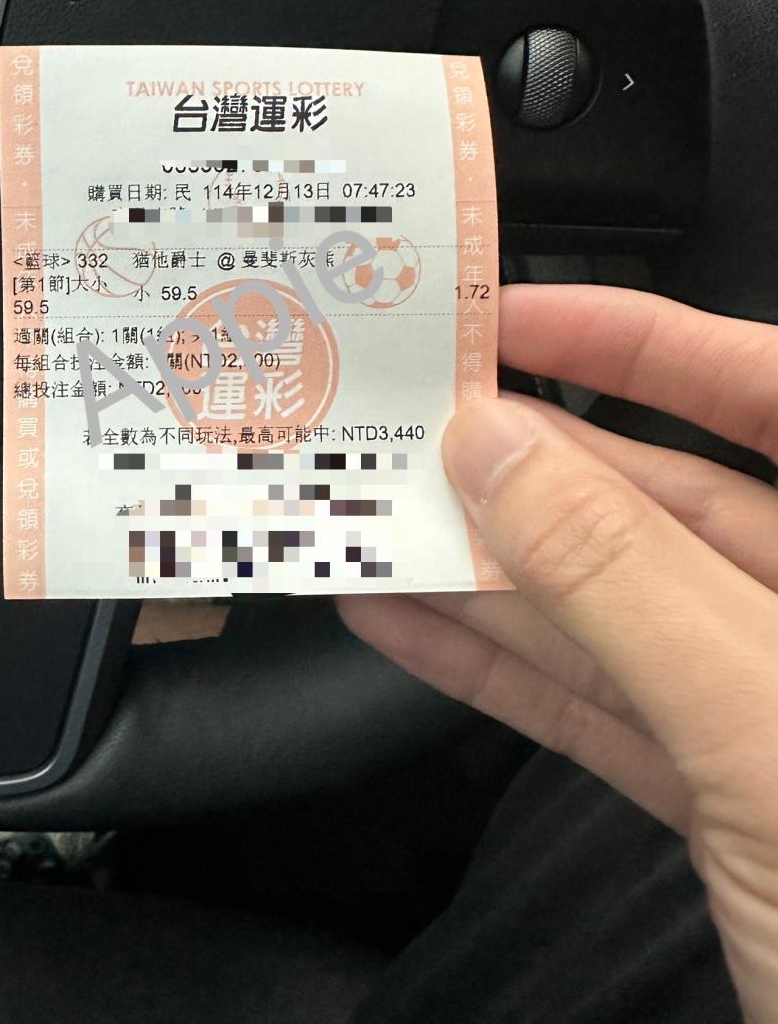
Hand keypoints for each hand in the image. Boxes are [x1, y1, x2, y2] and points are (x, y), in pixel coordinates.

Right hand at [340, 285, 777, 1023]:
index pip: (774, 394)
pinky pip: (604, 709)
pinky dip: (506, 672)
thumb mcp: (769, 729)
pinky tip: (414, 627)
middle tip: (416, 430)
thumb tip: (501, 450)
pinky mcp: (731, 803)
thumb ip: (627, 581)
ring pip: (620, 612)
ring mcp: (777, 716)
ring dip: (492, 573)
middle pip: (674, 506)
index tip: (521, 318)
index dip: (646, 342)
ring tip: (382, 522)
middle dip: (534, 468)